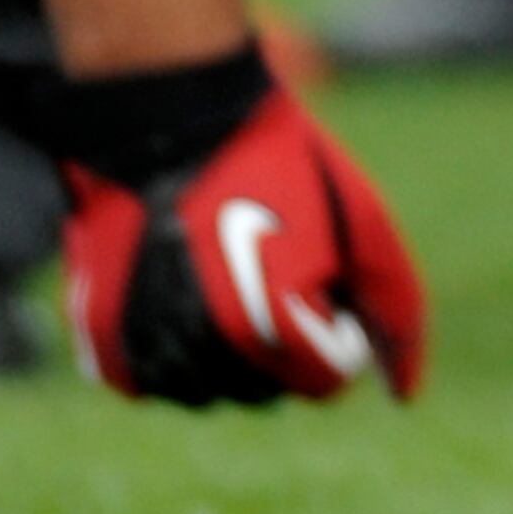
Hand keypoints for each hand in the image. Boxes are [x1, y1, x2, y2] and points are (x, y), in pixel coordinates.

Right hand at [0, 48, 429, 407]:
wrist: (167, 120)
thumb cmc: (277, 164)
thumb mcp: (361, 220)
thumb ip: (394, 310)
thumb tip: (404, 392)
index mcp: (277, 326)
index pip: (325, 381)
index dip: (332, 326)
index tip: (317, 272)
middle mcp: (210, 354)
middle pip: (267, 391)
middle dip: (280, 340)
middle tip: (265, 264)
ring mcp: (154, 354)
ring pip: (209, 391)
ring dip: (225, 350)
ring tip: (223, 271)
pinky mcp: (108, 348)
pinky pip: (156, 378)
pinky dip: (173, 346)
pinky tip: (180, 285)